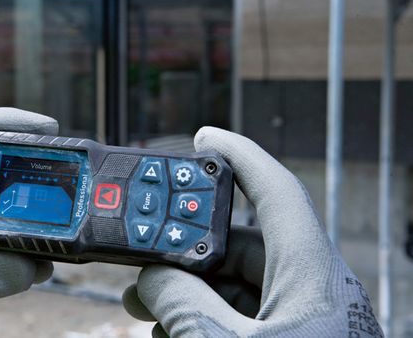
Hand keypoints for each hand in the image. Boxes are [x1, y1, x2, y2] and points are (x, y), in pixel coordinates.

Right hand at [123, 127, 382, 336]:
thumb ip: (184, 304)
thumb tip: (152, 278)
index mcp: (309, 275)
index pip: (276, 191)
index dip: (241, 155)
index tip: (205, 136)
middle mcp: (306, 289)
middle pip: (239, 243)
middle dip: (186, 247)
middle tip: (144, 255)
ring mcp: (297, 319)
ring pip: (233, 284)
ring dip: (186, 290)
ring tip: (144, 308)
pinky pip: (237, 316)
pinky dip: (201, 318)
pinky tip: (171, 333)